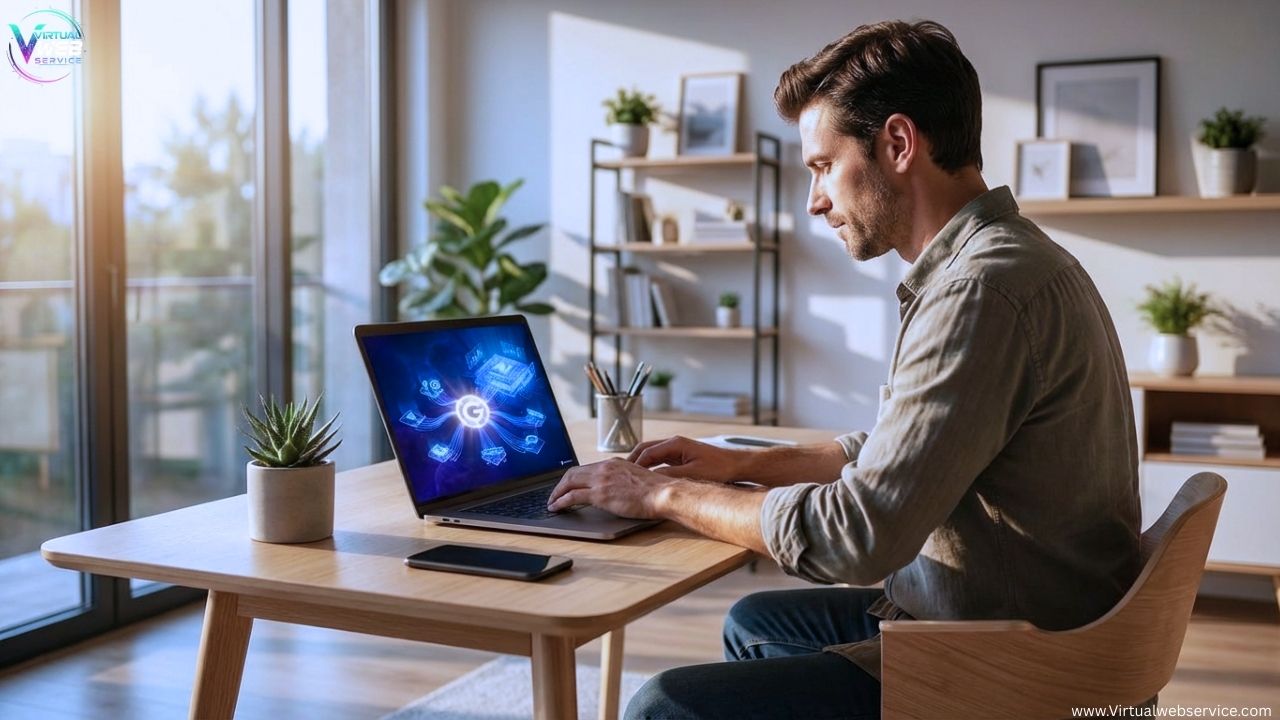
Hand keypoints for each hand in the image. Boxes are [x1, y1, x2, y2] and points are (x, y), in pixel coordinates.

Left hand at [547, 458, 672, 518]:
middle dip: (560, 484)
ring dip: (557, 493)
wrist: (663, 493)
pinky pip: (572, 497)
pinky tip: (556, 508)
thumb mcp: (636, 479)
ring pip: (569, 482)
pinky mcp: (600, 494)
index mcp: (613, 463)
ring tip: (552, 503)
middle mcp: (605, 468)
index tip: (568, 486)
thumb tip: (614, 490)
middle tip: (555, 495)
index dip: (573, 478)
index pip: (586, 467)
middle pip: (573, 472)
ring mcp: (601, 480)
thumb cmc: (656, 491)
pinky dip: (560, 502)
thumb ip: (622, 480)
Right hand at [627, 435, 749, 483]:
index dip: (634, 465)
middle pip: (645, 449)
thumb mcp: (693, 474)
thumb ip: (671, 475)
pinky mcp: (681, 456)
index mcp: (675, 444)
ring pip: (651, 454)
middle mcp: (674, 443)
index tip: (624, 476)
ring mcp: (677, 449)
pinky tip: (645, 478)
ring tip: (628, 477)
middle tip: (620, 474)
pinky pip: (659, 459)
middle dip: (631, 461)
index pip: (646, 452)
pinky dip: (649, 466)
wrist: (736, 465)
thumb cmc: (719, 468)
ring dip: (640, 464)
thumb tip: (651, 480)